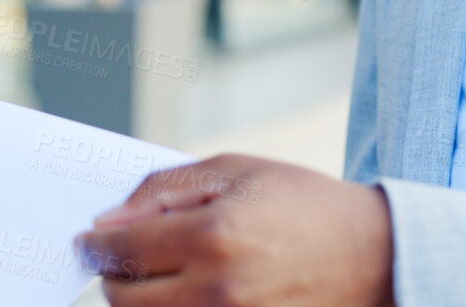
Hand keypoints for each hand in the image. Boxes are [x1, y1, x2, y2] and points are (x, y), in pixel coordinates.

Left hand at [75, 153, 395, 306]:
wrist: (377, 257)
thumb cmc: (305, 204)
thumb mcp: (238, 172)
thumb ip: (165, 190)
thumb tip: (110, 219)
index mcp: (213, 235)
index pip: (121, 249)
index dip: (95, 245)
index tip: (88, 241)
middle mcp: (217, 290)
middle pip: (124, 299)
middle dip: (112, 276)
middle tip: (118, 260)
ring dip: (139, 301)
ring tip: (154, 278)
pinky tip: (185, 294)